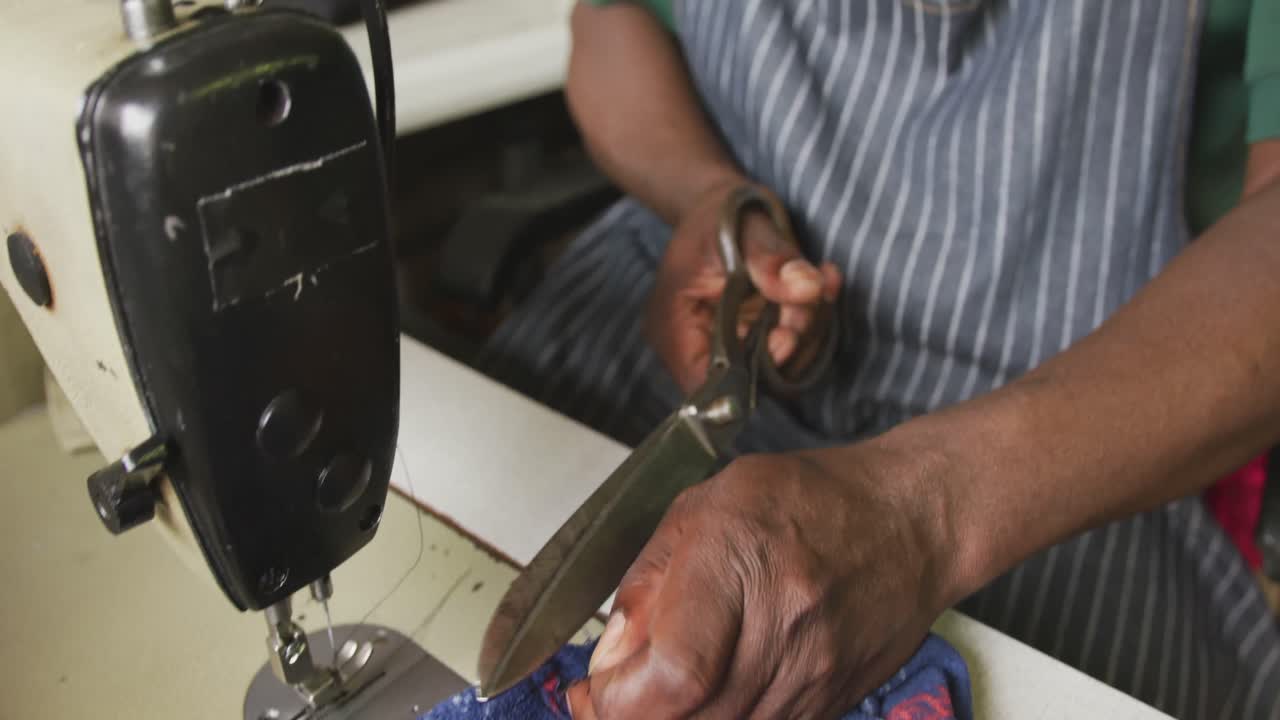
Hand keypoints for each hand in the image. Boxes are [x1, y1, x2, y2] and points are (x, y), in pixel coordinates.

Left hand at [566, 444, 958, 719]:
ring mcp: (815, 674)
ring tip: (653, 691)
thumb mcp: (706, 505)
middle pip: (690, 717)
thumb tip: (610, 654)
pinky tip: (705, 692)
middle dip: (632, 715)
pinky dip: (718, 719)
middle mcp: (785, 623)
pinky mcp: (830, 703)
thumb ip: (649, 579)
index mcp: (743, 557)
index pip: (675, 671)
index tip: (591, 688)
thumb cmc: (810, 499)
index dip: (618, 698)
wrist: (912, 523)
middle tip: (604, 699)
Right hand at [646, 180, 841, 393]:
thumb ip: (772, 260)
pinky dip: (812, 323)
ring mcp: (726, 345)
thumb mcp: (745, 227)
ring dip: (809, 332)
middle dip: (791, 345)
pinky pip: (788, 351)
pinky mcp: (752, 340)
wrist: (728, 204)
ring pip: (774, 369)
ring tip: (823, 280)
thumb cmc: (723, 212)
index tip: (787, 336)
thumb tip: (808, 288)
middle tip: (813, 299)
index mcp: (672, 325)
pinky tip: (824, 283)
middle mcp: (695, 344)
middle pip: (746, 381)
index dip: (748, 375)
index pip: (703, 382)